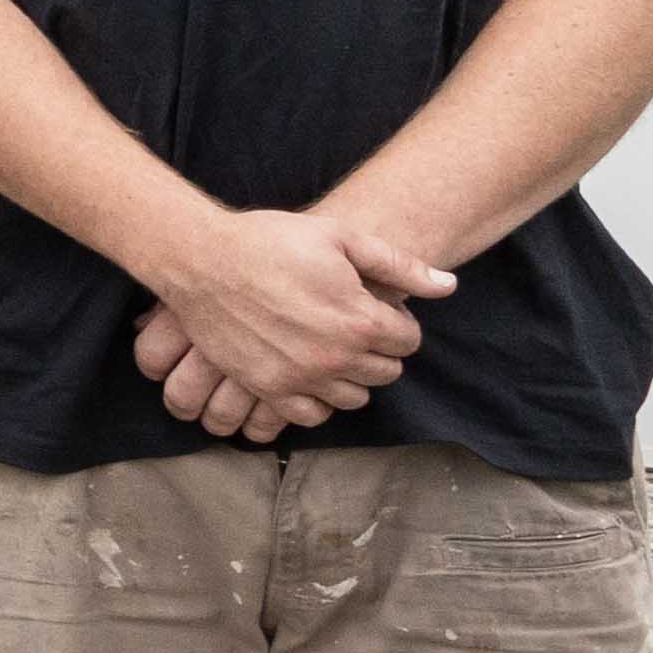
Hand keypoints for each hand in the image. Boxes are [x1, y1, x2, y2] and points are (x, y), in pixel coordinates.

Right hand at [134, 202, 447, 434]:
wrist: (203, 260)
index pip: (408, 341)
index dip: (397, 321)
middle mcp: (335, 358)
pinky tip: (309, 372)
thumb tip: (449, 286)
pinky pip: (311, 415)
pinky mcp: (268, 389)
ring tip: (331, 346)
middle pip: (386, 372)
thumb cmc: (272, 241)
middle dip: (380, 349)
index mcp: (360, 321)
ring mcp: (300, 378)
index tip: (376, 306)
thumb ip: (400, 265)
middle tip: (354, 323)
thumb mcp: (341, 237)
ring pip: (354, 397)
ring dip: (352, 375)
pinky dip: (319, 399)